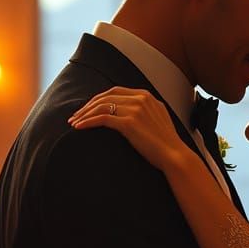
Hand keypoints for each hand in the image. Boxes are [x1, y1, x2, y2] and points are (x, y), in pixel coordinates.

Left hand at [69, 88, 187, 171]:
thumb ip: (144, 110)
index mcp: (146, 96)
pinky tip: (79, 128)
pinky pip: (102, 119)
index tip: (87, 108)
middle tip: (75, 116)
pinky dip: (88, 122)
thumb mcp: (157, 119)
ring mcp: (135, 109)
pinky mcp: (129, 123)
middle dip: (87, 106)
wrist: (174, 155)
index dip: (98, 99)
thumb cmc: (165, 143)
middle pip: (105, 97)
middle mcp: (140, 99)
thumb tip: (126, 113)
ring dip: (84, 114)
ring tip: (74, 123)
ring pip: (101, 106)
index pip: (115, 91)